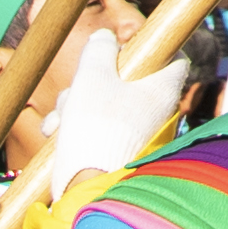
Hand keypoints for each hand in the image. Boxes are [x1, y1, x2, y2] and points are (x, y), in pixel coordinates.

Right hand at [33, 30, 191, 185]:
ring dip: (76, 105)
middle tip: (75, 89)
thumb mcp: (92, 77)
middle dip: (91, 81)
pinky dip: (78, 128)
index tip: (124, 47)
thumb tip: (105, 38)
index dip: (149, 46)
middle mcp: (158, 113)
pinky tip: (55, 135)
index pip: (172, 57)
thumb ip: (98, 51)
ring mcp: (139, 135)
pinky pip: (99, 129)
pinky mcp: (119, 153)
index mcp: (163, 90)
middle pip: (126, 80)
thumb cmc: (97, 130)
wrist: (88, 189)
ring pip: (106, 104)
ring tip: (59, 121)